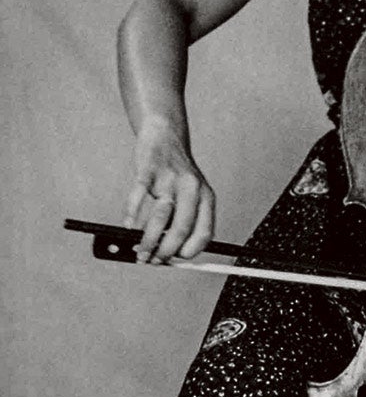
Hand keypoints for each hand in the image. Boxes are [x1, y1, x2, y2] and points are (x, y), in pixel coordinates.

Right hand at [124, 117, 214, 261]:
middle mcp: (192, 188)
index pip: (204, 232)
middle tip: (154, 260)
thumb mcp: (192, 194)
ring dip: (147, 239)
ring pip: (160, 217)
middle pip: (182, 229)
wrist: (165, 136)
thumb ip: (184, 219)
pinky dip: (131, 214)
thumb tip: (170, 251)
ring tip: (140, 250)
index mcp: (206, 197)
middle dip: (165, 251)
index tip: (176, 260)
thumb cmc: (177, 172)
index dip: (190, 250)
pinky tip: (127, 226)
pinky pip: (139, 195)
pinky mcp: (149, 170)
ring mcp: (170, 179)